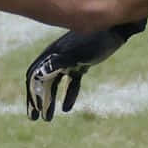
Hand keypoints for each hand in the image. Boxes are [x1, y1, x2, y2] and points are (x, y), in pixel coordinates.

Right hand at [25, 18, 147, 120]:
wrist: (115, 29)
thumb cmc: (96, 41)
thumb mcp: (77, 54)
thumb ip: (57, 63)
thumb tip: (37, 76)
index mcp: (52, 53)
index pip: (35, 76)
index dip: (33, 94)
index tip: (34, 111)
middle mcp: (56, 56)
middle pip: (42, 81)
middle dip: (38, 100)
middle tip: (35, 118)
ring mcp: (69, 60)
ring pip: (54, 83)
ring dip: (50, 100)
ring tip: (48, 118)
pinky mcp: (81, 63)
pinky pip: (71, 82)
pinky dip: (68, 94)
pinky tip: (67, 108)